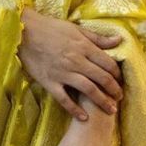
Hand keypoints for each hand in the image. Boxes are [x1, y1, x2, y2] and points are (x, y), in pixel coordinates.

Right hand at [16, 6, 123, 120]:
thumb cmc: (51, 28)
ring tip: (111, 110)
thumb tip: (119, 40)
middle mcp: (76, 61)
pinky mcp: (50, 82)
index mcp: (84, 46)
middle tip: (120, 97)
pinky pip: (64, 99)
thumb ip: (98, 38)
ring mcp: (63, 73)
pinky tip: (84, 117)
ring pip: (88, 90)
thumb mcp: (76, 29)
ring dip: (102, 101)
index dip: (117, 73)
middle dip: (114, 90)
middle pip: (101, 78)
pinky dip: (75, 110)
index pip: (108, 63)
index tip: (121, 80)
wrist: (24, 32)